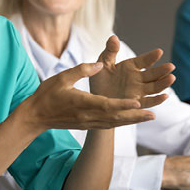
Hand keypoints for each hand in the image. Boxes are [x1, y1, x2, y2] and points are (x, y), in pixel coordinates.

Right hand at [16, 62, 155, 132]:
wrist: (35, 116)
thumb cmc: (46, 94)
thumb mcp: (62, 77)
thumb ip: (82, 70)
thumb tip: (100, 64)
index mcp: (82, 103)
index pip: (107, 105)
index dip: (123, 104)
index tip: (138, 102)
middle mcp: (88, 116)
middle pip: (116, 118)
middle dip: (136, 116)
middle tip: (153, 115)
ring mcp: (88, 123)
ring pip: (114, 123)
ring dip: (132, 120)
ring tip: (149, 117)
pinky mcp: (87, 125)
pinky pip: (108, 125)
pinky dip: (122, 122)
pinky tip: (131, 119)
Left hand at [88, 37, 174, 107]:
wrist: (94, 98)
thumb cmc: (99, 78)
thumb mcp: (103, 63)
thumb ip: (110, 51)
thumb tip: (114, 37)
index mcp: (131, 66)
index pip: (144, 60)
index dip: (151, 57)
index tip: (159, 52)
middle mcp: (137, 78)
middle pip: (153, 74)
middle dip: (162, 70)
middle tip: (171, 66)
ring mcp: (138, 91)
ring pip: (154, 87)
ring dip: (163, 83)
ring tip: (171, 78)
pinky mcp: (135, 104)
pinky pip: (148, 102)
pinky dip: (156, 100)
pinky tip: (165, 96)